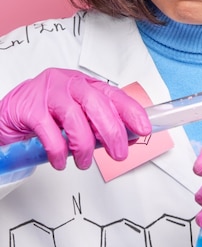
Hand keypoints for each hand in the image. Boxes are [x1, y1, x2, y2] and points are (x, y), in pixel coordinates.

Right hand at [0, 68, 151, 169]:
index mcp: (83, 84)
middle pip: (97, 104)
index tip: (144, 128)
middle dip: (112, 132)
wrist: (8, 113)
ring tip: (83, 162)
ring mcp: (48, 94)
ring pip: (75, 119)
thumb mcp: (76, 116)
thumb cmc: (45, 113)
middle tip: (118, 153)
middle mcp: (68, 84)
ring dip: (84, 147)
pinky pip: (50, 133)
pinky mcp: (30, 109)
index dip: (131, 111)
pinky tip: (60, 161)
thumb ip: (98, 125)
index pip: (113, 94)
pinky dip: (59, 152)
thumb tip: (126, 139)